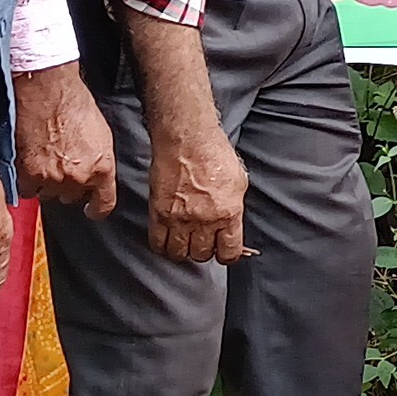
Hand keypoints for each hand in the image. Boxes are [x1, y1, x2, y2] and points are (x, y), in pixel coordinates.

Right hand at [11, 60, 115, 209]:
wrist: (48, 91)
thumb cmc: (75, 104)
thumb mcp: (102, 135)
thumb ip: (99, 161)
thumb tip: (95, 172)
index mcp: (102, 168)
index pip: (104, 204)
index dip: (97, 209)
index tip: (91, 209)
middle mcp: (78, 178)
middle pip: (72, 198)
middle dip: (69, 186)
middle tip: (62, 166)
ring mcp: (52, 179)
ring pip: (49, 195)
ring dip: (47, 183)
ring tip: (45, 160)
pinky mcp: (28, 174)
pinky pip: (28, 190)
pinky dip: (28, 181)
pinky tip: (29, 165)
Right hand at [147, 118, 248, 264]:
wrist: (187, 140)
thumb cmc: (214, 154)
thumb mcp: (238, 183)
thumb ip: (234, 209)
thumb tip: (231, 226)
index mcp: (228, 213)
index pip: (229, 252)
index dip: (227, 254)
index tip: (223, 251)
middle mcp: (204, 220)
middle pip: (202, 255)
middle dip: (204, 250)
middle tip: (202, 240)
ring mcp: (179, 219)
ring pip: (179, 254)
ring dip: (183, 250)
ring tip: (185, 240)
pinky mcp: (158, 214)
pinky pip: (157, 243)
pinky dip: (162, 245)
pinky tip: (168, 238)